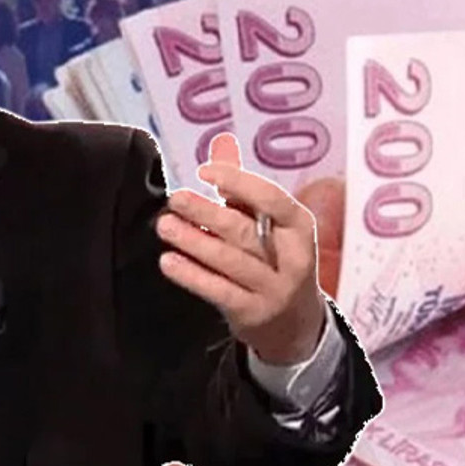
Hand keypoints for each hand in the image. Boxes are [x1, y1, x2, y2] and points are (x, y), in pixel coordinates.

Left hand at [156, 133, 326, 364]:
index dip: (238, 181)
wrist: (295, 323)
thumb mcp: (270, 223)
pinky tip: (170, 262)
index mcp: (299, 226)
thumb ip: (242, 185)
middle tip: (175, 198)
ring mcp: (274, 289)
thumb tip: (222, 141)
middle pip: (245, 230)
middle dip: (206, 212)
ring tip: (165, 226)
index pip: (271, 198)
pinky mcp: (253, 313)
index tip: (204, 172)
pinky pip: (219, 291)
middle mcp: (292, 258)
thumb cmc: (276, 259)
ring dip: (194, 242)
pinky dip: (193, 276)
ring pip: (230, 261)